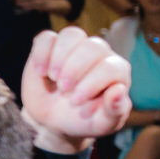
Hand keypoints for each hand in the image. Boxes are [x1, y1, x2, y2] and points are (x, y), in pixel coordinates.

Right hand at [21, 27, 131, 153]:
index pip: (111, 66)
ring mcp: (75, 48)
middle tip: (63, 89)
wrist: (52, 121)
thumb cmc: (83, 121)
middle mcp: (99, 55)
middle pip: (93, 46)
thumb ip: (115, 110)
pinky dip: (41, 53)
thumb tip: (118, 90)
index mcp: (116, 72)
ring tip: (52, 77)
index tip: (75, 102)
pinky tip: (40, 72)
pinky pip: (46, 37)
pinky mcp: (50, 47)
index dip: (92, 83)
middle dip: (74, 69)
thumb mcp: (102, 124)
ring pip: (72, 34)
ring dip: (59, 56)